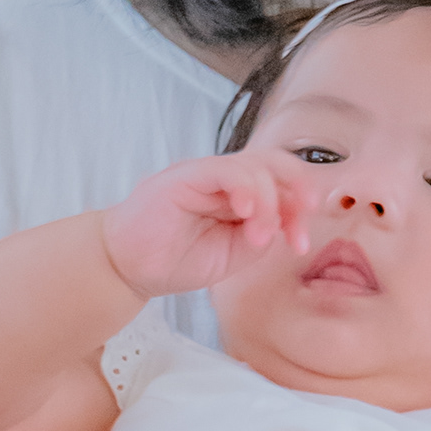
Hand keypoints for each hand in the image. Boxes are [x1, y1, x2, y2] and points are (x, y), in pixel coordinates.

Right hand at [103, 150, 302, 302]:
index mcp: (240, 195)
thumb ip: (261, 235)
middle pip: (276, 163)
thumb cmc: (176, 260)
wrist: (128, 268)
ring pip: (255, 164)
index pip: (283, 185)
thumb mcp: (233, 254)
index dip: (299, 209)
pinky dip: (245, 186)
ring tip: (258, 235)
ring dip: (269, 200)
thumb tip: (284, 222)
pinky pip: (226, 169)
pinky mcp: (187, 174)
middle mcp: (226, 178)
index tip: (300, 243)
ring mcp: (206, 174)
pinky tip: (246, 211)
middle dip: (299, 187)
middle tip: (303, 219)